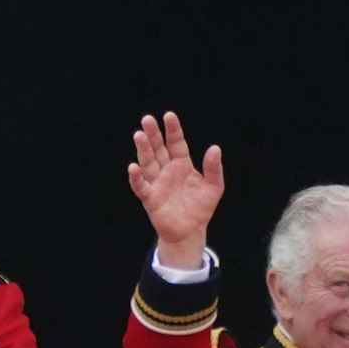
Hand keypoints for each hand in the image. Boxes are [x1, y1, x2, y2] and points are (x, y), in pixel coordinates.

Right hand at [127, 111, 224, 267]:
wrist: (190, 231)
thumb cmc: (201, 208)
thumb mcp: (214, 187)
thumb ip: (213, 168)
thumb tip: (215, 148)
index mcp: (182, 164)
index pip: (176, 143)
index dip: (173, 130)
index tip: (169, 116)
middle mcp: (167, 170)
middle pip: (158, 149)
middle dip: (153, 135)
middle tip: (147, 119)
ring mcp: (157, 183)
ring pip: (148, 163)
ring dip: (143, 150)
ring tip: (139, 135)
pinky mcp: (150, 198)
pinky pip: (141, 186)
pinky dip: (136, 178)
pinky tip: (133, 167)